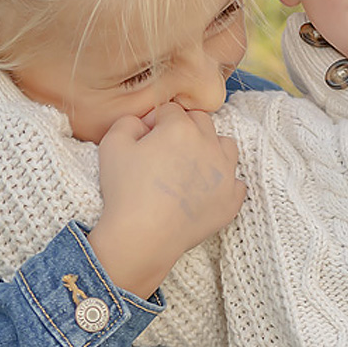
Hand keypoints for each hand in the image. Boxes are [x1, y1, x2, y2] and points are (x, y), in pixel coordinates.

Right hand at [88, 104, 244, 296]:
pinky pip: (236, 182)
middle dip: (184, 130)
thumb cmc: (125, 191)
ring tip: (190, 167)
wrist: (143, 236)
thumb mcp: (111, 145)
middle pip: (201, 123)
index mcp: (181, 128)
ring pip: (225, 146)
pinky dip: (222, 182)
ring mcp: (225, 173)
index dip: (155, 122)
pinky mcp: (231, 200)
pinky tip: (204, 190)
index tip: (145, 139)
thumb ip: (129, 122)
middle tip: (165, 153)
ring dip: (210, 149)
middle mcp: (209, 145)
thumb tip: (145, 122)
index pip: (171, 110)